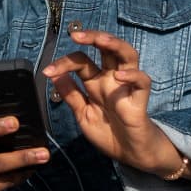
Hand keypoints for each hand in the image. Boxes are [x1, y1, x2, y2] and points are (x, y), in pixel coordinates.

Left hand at [44, 30, 169, 170]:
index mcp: (96, 82)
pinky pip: (143, 82)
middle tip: (75, 35)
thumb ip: (71, 95)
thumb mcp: (83, 114)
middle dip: (93, 36)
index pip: (81, 61)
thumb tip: (54, 76)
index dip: (64, 63)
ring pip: (128, 55)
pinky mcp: (140, 100)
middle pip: (107, 48)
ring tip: (101, 40)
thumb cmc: (109, 133)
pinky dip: (133, 76)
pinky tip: (119, 76)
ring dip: (115, 44)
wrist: (131, 155)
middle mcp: (112, 79)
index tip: (47, 71)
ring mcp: (127, 87)